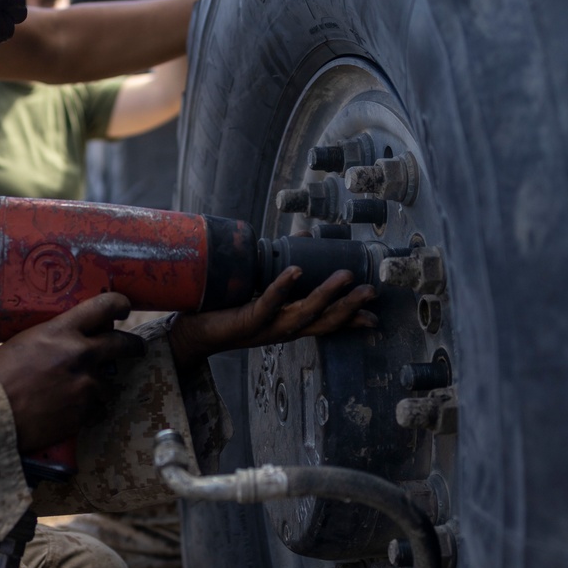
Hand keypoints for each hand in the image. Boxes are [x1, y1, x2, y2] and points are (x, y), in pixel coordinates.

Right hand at [0, 293, 144, 451]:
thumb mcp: (21, 342)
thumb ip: (49, 338)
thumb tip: (59, 338)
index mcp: (61, 331)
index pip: (102, 307)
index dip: (119, 304)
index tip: (124, 307)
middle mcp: (81, 354)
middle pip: (122, 344)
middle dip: (133, 346)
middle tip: (136, 349)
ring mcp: (86, 384)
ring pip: (108, 383)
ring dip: (98, 387)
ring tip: (78, 394)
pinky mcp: (84, 412)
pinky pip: (99, 410)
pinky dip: (89, 412)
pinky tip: (72, 413)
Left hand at [168, 269, 377, 372]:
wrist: (192, 331)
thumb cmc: (227, 307)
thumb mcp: (262, 287)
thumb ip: (284, 268)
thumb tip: (307, 236)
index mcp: (288, 323)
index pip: (326, 323)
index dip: (351, 320)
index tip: (375, 314)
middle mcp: (282, 329)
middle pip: (323, 322)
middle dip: (349, 307)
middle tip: (371, 291)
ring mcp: (265, 328)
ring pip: (302, 314)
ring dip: (326, 296)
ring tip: (344, 277)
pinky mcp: (246, 322)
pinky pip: (267, 304)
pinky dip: (282, 288)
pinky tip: (295, 272)